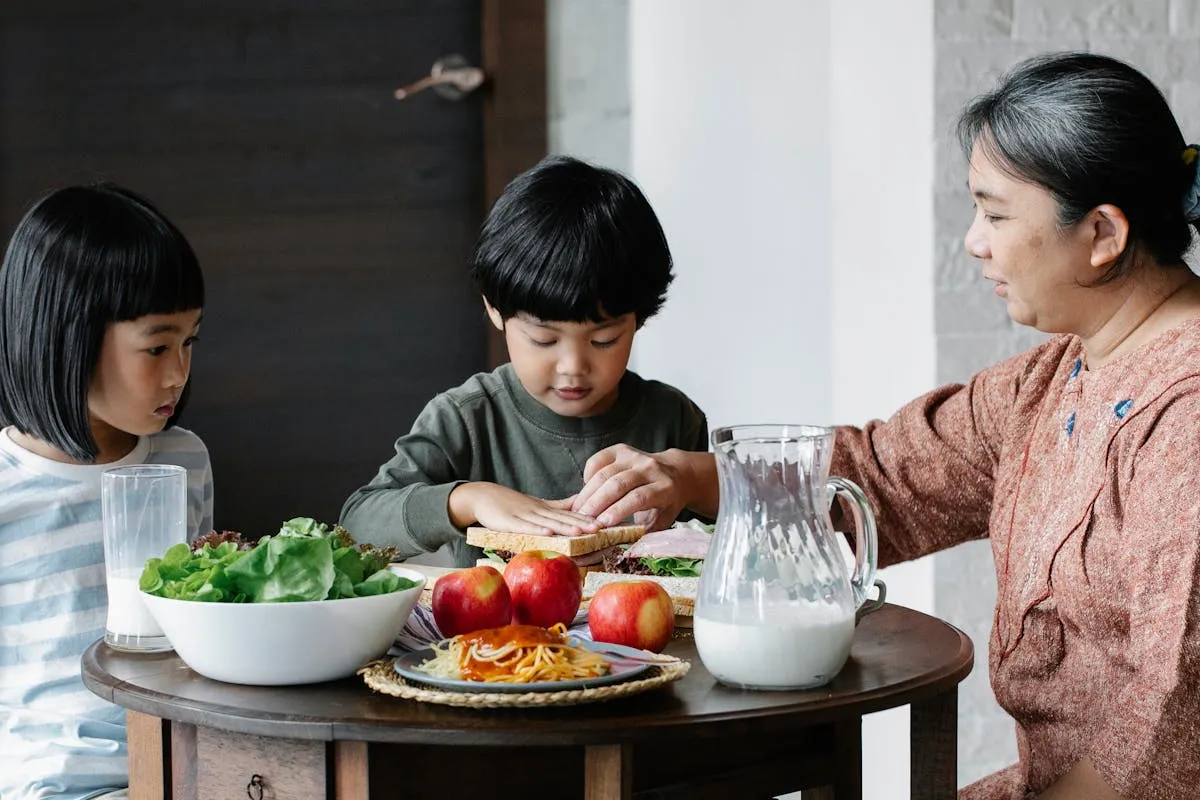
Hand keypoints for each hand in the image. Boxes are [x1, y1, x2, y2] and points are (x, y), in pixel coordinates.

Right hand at [448, 482, 600, 535]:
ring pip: (547, 522)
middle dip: (581, 524)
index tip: (604, 523)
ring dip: (564, 527)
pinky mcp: (509, 522)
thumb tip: (582, 502)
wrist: (483, 497)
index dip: (586, 519)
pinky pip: (524, 527)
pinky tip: (548, 533)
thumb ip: (559, 506)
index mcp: (545, 509)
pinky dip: (536, 530)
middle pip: (562, 518)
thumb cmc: (511, 504)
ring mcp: (523, 516)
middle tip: (600, 528)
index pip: (569, 515)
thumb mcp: (538, 504)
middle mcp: (537, 511)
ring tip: (581, 531)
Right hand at [570, 445, 717, 530]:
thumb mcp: (662, 521)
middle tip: (581, 521)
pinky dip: (588, 475)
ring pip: (604, 473)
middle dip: (596, 503)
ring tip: (577, 511)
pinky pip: (598, 460)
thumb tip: (622, 550)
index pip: (638, 497)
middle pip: (617, 484)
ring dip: (587, 493)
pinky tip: (586, 491)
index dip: (618, 510)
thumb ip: (644, 534)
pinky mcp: (620, 449)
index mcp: (664, 487)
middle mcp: (649, 468)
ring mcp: (634, 456)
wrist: (675, 473)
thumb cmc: (665, 504)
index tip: (601, 525)